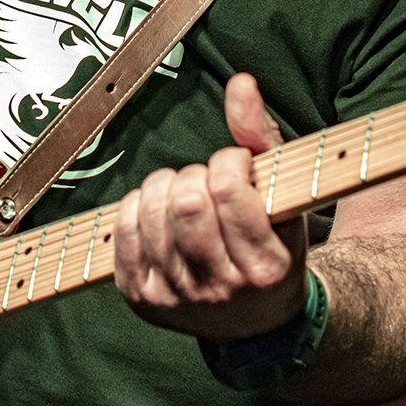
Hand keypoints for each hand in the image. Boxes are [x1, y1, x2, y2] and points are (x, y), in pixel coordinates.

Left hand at [114, 73, 307, 339]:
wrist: (255, 322)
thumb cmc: (272, 244)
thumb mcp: (283, 193)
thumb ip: (261, 134)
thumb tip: (240, 83)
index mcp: (264, 268)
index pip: (227, 190)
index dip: (230, 163)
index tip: (238, 167)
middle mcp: (220, 290)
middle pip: (185, 202)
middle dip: (195, 175)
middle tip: (209, 182)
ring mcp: (177, 297)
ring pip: (150, 212)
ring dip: (165, 187)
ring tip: (185, 194)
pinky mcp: (141, 297)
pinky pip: (122, 231)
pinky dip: (136, 206)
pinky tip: (159, 209)